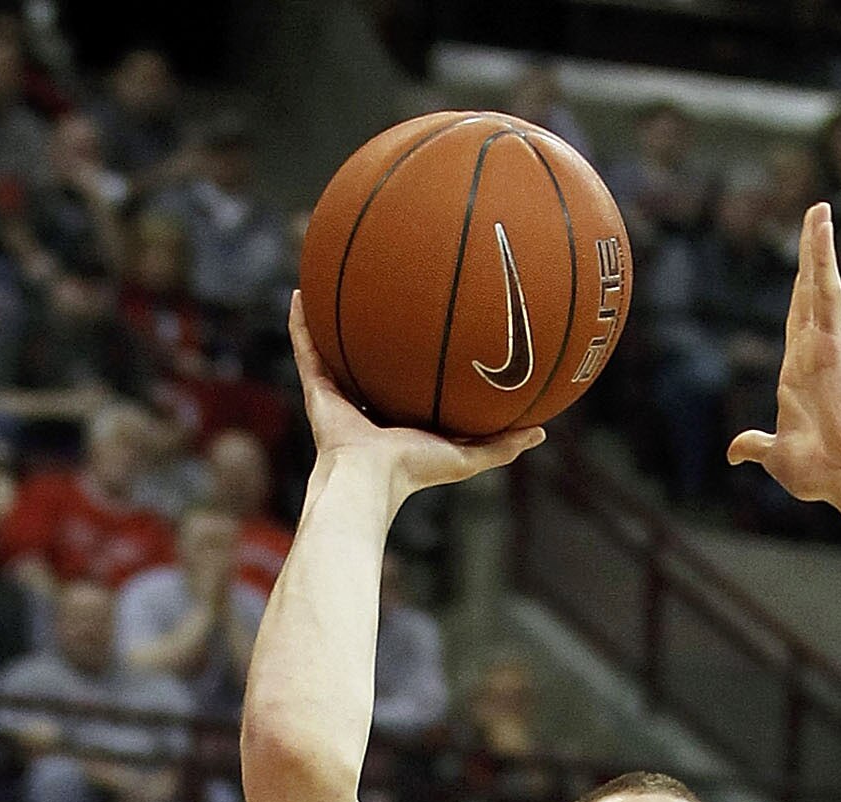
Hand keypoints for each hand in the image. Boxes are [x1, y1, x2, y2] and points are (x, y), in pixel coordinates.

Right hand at [288, 291, 541, 499]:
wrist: (368, 480)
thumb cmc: (415, 472)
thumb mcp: (467, 455)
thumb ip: (501, 444)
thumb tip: (541, 431)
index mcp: (399, 418)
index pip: (408, 384)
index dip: (416, 360)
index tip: (428, 329)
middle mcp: (367, 404)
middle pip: (371, 361)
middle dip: (375, 334)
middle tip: (385, 293)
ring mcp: (339, 397)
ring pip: (334, 351)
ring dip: (332, 321)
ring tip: (331, 283)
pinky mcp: (317, 391)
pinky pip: (306, 349)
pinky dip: (300, 324)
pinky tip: (299, 293)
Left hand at [729, 205, 840, 509]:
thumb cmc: (822, 471)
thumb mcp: (777, 455)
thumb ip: (756, 443)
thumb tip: (735, 450)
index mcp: (798, 372)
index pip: (796, 319)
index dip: (798, 288)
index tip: (801, 262)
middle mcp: (813, 353)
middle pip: (809, 292)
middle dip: (810, 254)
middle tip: (815, 215)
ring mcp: (825, 347)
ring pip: (819, 285)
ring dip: (818, 246)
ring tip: (820, 210)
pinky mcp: (835, 346)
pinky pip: (829, 295)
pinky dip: (825, 262)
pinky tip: (823, 230)